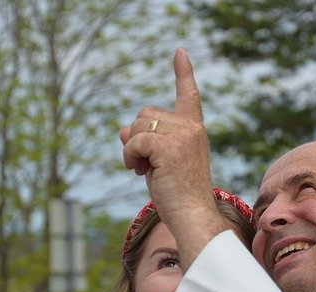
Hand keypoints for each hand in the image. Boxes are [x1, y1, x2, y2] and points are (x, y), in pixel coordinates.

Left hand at [120, 48, 225, 267]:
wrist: (192, 215)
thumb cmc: (178, 193)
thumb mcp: (160, 162)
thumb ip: (145, 142)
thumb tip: (121, 129)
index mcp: (194, 129)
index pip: (189, 95)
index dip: (183, 73)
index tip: (179, 52)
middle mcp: (191, 127)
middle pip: (145, 113)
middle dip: (136, 136)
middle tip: (144, 164)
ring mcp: (182, 135)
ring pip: (137, 126)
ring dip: (131, 148)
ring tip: (143, 169)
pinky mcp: (168, 146)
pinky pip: (134, 141)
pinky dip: (129, 156)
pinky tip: (139, 172)